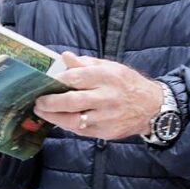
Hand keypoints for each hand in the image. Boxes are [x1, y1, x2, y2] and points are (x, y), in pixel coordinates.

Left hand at [33, 52, 163, 140]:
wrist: (152, 107)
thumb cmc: (125, 83)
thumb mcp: (109, 67)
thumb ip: (85, 63)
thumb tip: (64, 56)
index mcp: (107, 77)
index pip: (76, 78)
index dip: (56, 81)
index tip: (43, 82)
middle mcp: (107, 97)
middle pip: (73, 101)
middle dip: (50, 102)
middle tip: (38, 101)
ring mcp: (107, 117)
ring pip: (74, 120)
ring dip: (54, 117)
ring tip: (42, 112)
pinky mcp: (106, 132)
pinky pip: (81, 130)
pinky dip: (66, 125)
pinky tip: (58, 119)